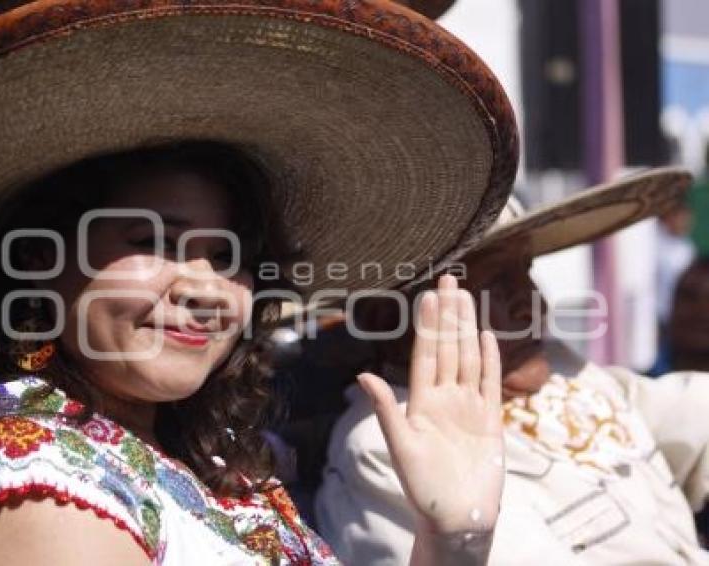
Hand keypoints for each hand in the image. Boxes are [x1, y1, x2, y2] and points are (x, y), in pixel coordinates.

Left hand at [358, 274, 503, 532]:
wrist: (458, 517)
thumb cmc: (424, 489)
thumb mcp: (401, 446)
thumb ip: (386, 409)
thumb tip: (362, 375)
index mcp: (422, 401)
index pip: (426, 353)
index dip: (428, 324)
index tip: (429, 295)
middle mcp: (446, 398)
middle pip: (448, 347)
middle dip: (449, 314)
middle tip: (449, 278)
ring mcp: (469, 406)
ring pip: (469, 357)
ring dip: (468, 327)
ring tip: (467, 297)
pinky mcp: (490, 420)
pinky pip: (490, 383)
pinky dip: (490, 359)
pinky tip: (487, 336)